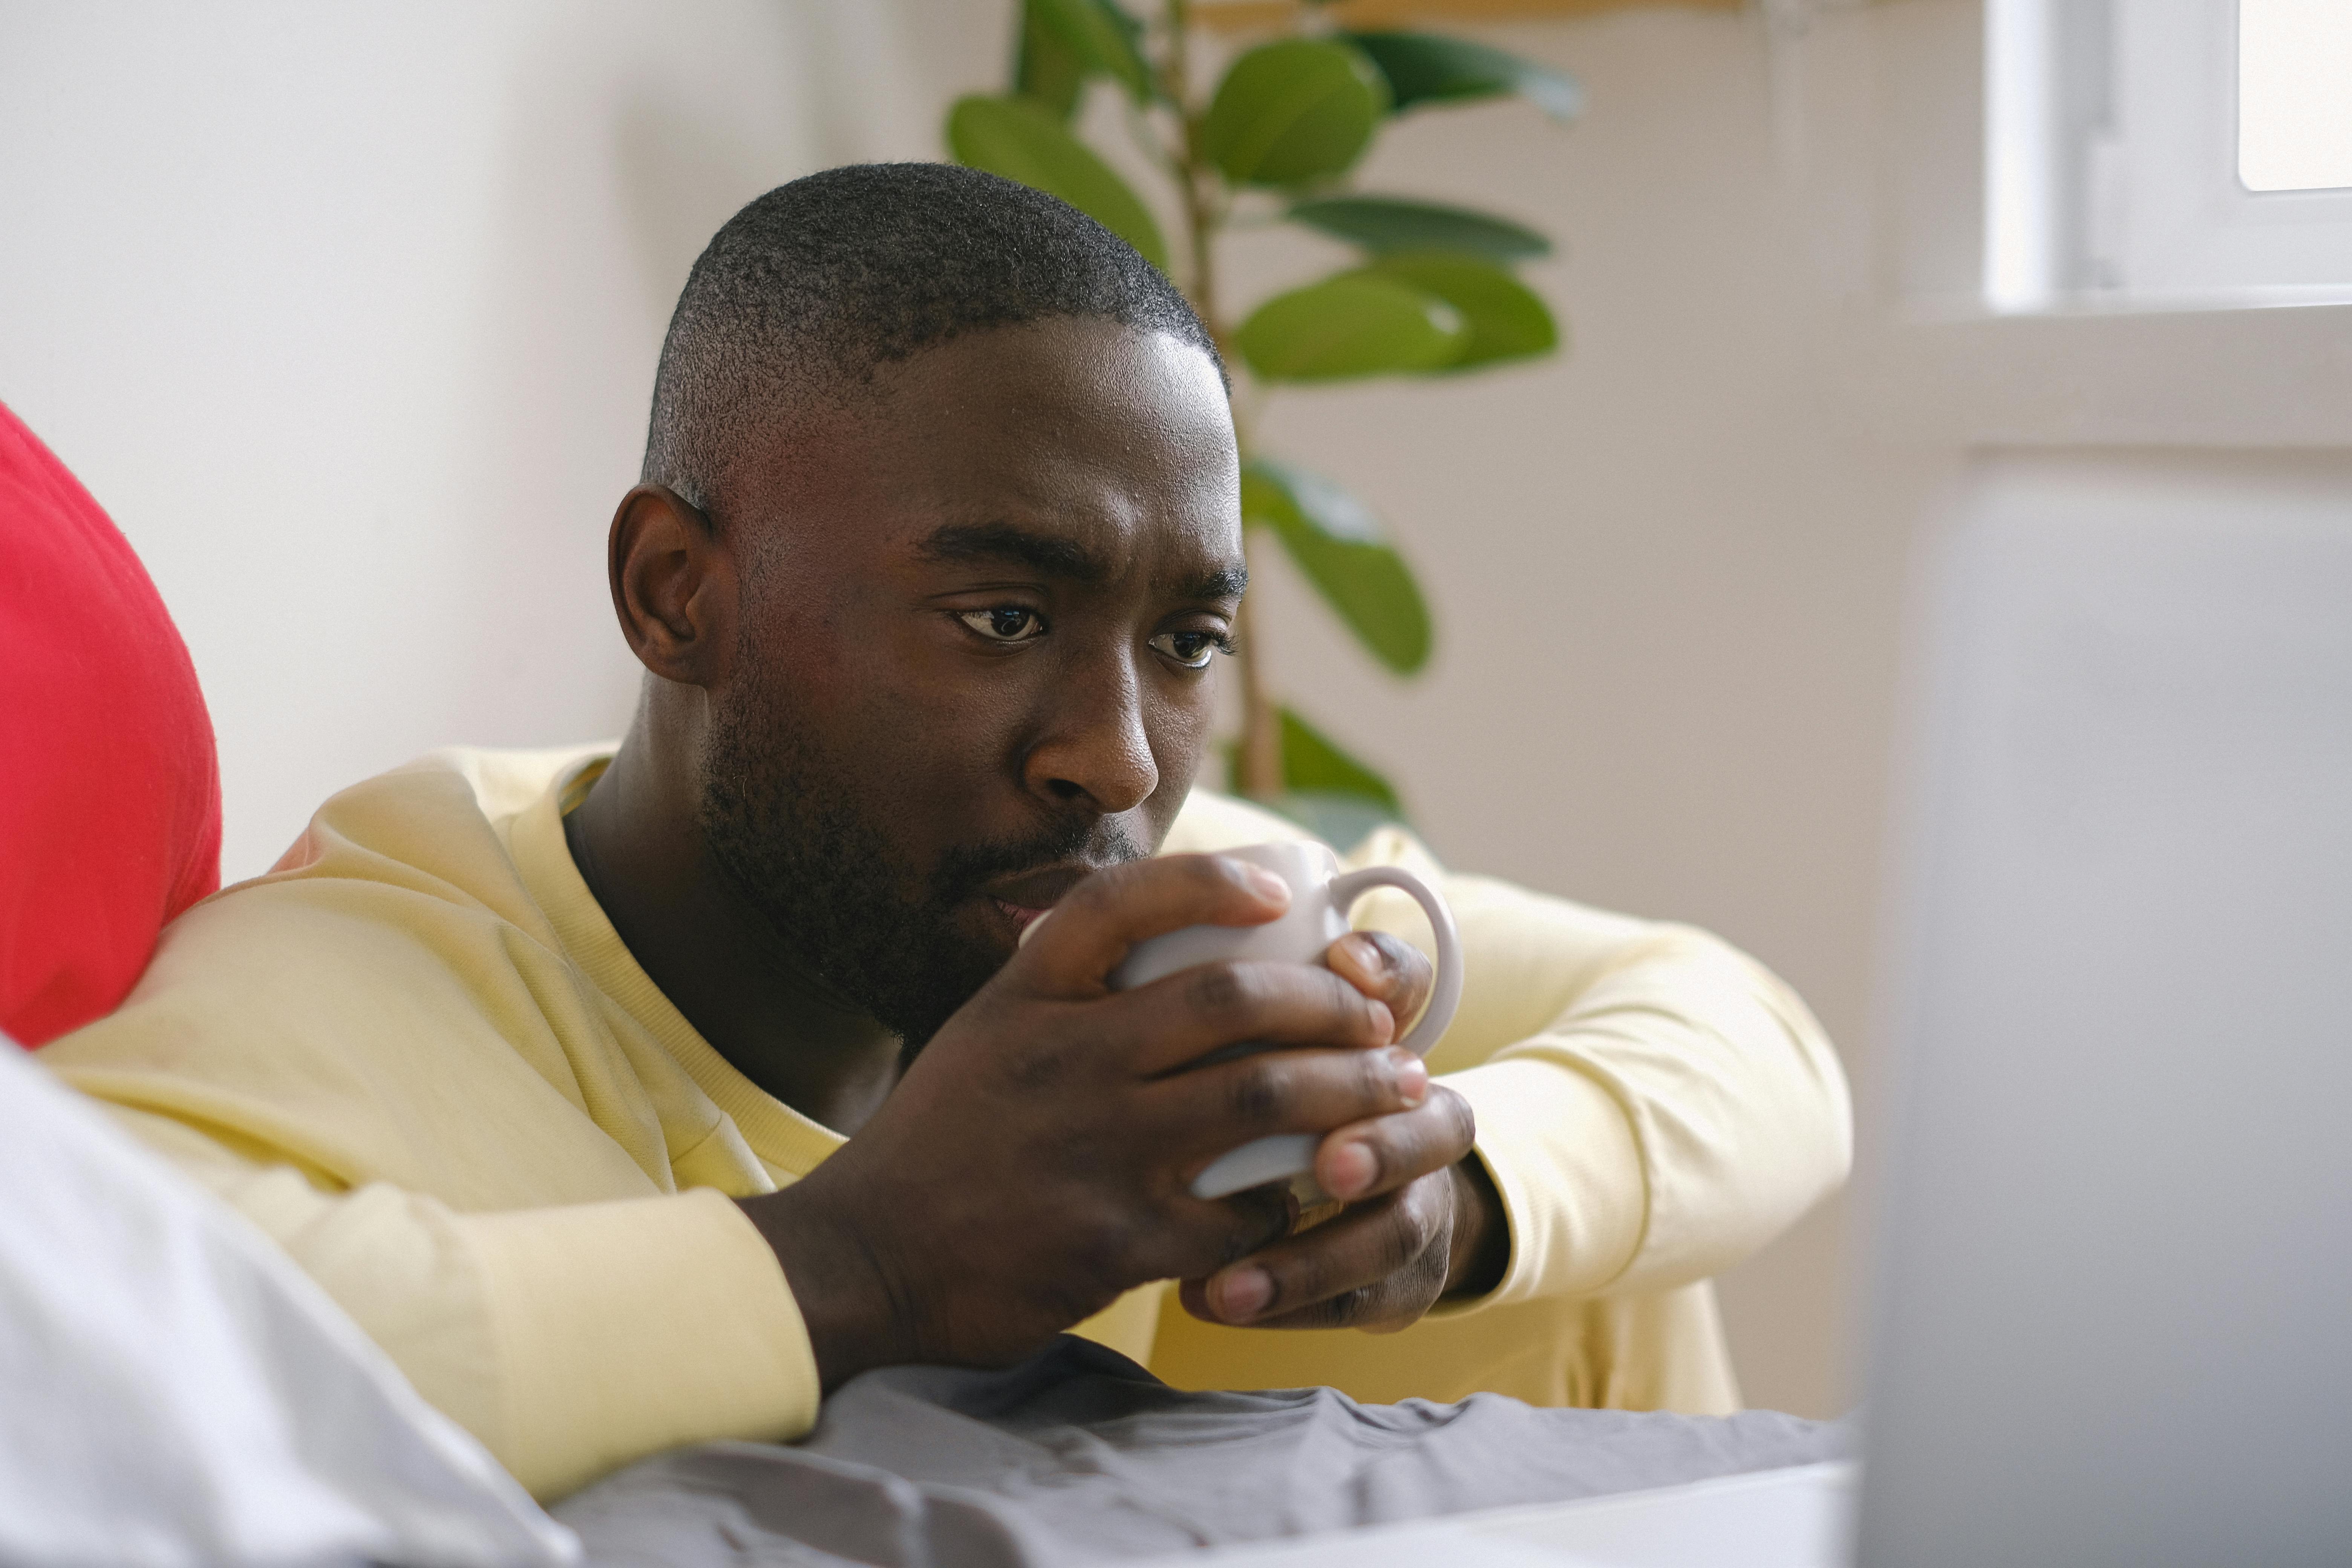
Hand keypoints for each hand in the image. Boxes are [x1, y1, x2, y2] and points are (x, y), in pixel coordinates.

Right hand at [735, 854, 1431, 1387]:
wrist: (863, 1260)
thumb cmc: (935, 1144)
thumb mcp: (981, 1036)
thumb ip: (1055, 990)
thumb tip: (1148, 937)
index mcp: (1026, 999)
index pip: (1122, 903)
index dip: (1208, 881)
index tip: (1274, 890)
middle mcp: (1063, 1060)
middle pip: (1231, 1000)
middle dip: (1329, 1002)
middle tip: (1378, 1018)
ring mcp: (1092, 1149)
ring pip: (1261, 1096)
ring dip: (1346, 1090)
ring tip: (1395, 1089)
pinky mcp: (1115, 1240)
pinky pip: (1241, 1209)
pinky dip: (1295, 1198)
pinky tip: (1320, 1192)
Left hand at [1178, 930, 1509, 1332]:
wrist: (1363, 1182)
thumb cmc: (1275, 1086)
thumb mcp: (1254, 1029)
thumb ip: (1242, 983)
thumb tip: (1213, 926)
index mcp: (1384, 1037)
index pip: (1408, 988)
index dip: (1387, 973)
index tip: (1345, 967)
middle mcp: (1420, 1116)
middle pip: (1437, 1125)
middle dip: (1383, 1143)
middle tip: (1330, 1165)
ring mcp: (1418, 1199)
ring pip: (1398, 1230)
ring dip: (1313, 1259)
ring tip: (1226, 1286)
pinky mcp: (1402, 1275)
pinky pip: (1360, 1299)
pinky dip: (1287, 1304)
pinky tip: (1210, 1300)